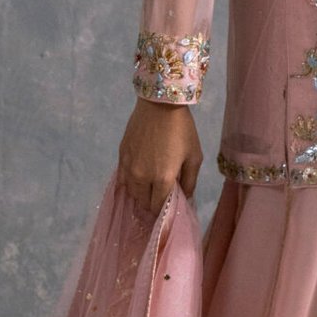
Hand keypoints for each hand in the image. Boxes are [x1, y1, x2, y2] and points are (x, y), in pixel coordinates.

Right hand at [117, 95, 201, 216]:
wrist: (159, 105)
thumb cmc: (182, 130)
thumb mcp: (194, 156)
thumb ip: (190, 181)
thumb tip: (185, 197)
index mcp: (163, 179)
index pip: (158, 207)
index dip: (163, 211)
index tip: (168, 208)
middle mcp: (142, 177)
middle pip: (143, 203)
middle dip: (152, 205)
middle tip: (159, 199)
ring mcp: (129, 167)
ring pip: (131, 192)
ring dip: (140, 195)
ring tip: (148, 191)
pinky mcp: (121, 156)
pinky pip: (122, 179)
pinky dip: (129, 184)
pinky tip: (136, 181)